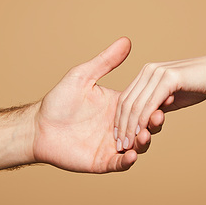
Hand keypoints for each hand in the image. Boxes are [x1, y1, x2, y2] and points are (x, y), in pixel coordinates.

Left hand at [32, 37, 163, 172]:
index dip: (156, 101)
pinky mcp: (103, 161)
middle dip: (154, 122)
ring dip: (144, 141)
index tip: (167, 94)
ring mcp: (113, 145)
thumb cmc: (59, 100)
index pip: (143, 104)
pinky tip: (132, 154)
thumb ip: (106, 61)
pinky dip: (128, 161)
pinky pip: (120, 163)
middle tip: (158, 116)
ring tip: (144, 135)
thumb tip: (126, 40)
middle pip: (145, 126)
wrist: (38, 126)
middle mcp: (119, 126)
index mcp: (118, 106)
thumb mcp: (83, 76)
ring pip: (137, 146)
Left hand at [114, 56, 205, 150]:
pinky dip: (143, 121)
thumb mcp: (173, 95)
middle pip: (127, 102)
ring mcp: (157, 73)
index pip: (126, 98)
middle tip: (120, 146)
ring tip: (128, 145)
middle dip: (121, 127)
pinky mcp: (168, 79)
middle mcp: (149, 70)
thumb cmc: (199, 85)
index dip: (120, 119)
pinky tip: (141, 134)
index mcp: (147, 72)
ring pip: (136, 105)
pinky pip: (150, 104)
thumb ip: (158, 105)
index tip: (118, 138)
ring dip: (130, 128)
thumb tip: (146, 120)